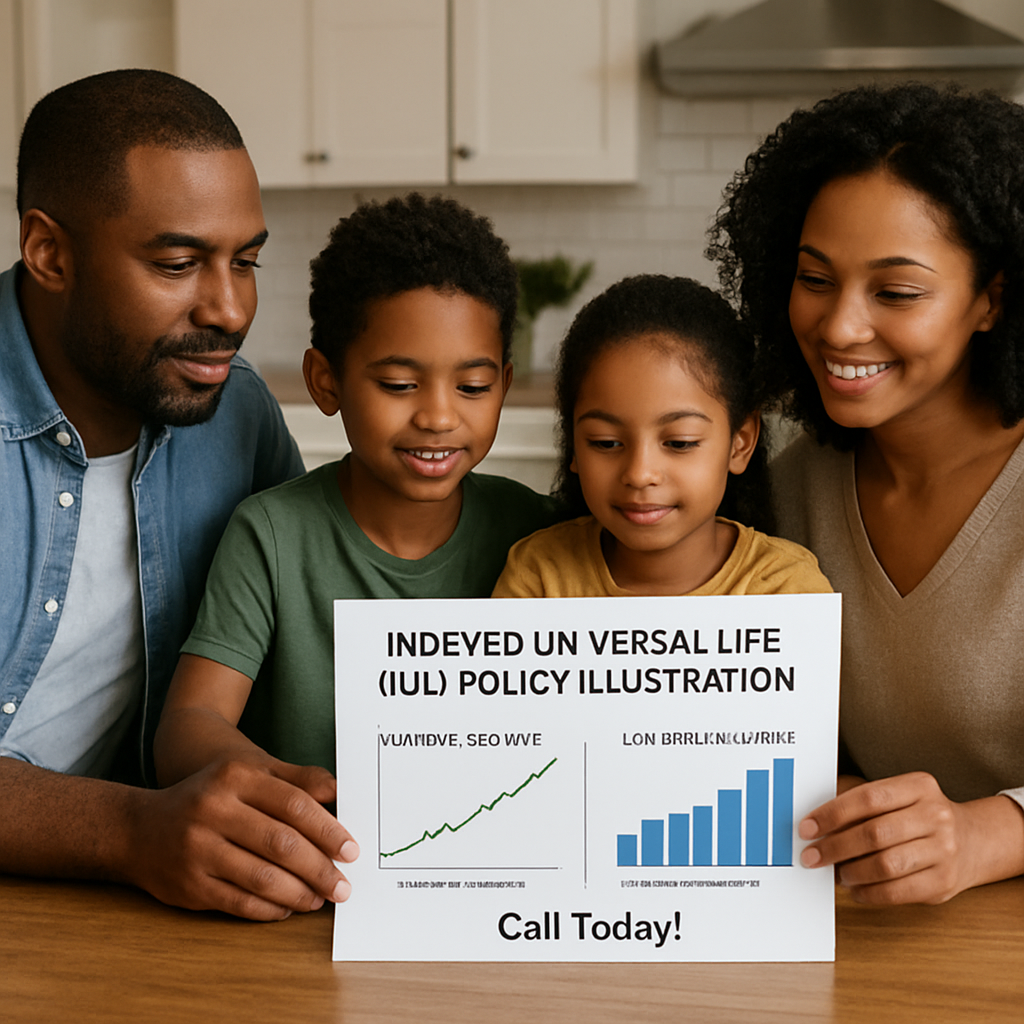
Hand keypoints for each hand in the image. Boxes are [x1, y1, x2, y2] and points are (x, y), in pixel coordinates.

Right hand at [120, 755, 359, 920]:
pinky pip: (239, 902)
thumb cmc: (212, 797)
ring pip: (262, 878)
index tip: (351, 850)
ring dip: (300, 893)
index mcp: (236, 777)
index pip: (294, 804)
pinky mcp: (188, 884)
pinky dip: (270, 909)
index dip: (328, 829)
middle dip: (320, 868)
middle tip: (343, 885)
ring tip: (320, 898)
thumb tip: (341, 793)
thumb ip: (298, 780)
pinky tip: (288, 907)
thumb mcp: (251, 774)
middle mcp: (214, 810)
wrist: (140, 827)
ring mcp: (198, 849)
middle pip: (282, 843)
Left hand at [798, 772, 1023, 904]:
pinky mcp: (944, 882)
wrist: (972, 841)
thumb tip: (813, 823)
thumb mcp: (897, 797)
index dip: (832, 813)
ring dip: (851, 872)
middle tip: (811, 856)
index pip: (868, 798)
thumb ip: (859, 802)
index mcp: (919, 786)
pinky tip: (855, 889)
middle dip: (835, 846)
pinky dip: (869, 893)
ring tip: (836, 873)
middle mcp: (936, 815)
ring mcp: (945, 850)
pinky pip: (897, 892)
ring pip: (885, 865)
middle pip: (874, 833)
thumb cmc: (916, 816)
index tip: (806, 828)